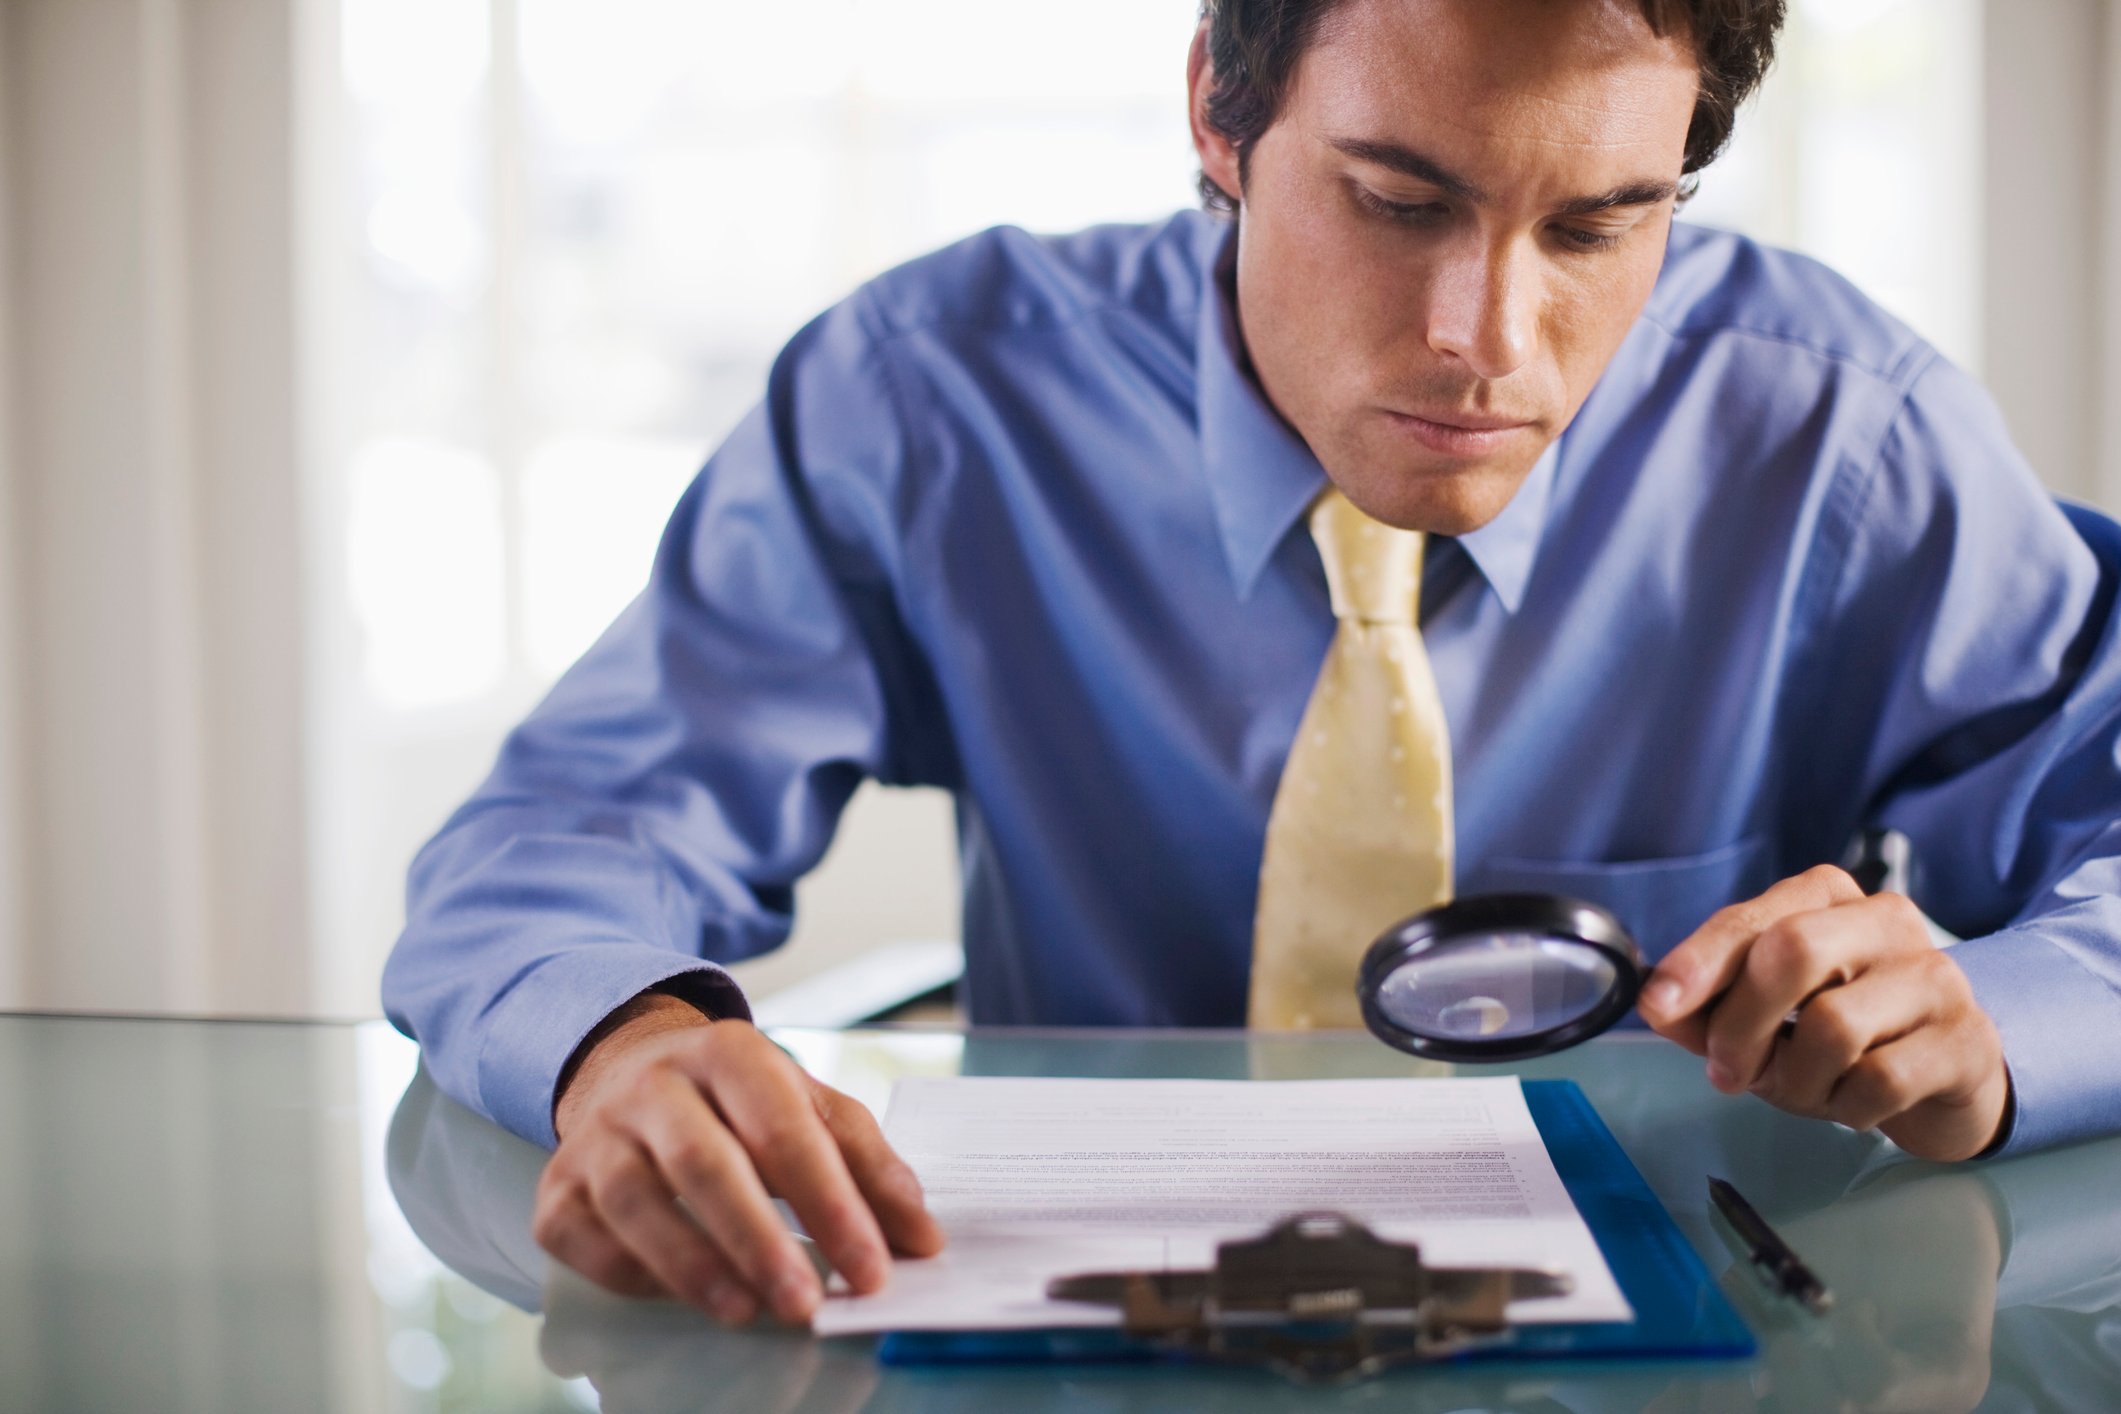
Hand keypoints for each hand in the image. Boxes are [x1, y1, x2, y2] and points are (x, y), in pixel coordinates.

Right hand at [533, 994, 944, 1325]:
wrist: (630, 1074)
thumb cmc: (739, 1105)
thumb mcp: (810, 1108)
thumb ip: (869, 1167)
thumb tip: (922, 1239)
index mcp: (730, 1053)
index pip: (785, 1130)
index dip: (833, 1203)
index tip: (873, 1269)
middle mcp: (654, 1086)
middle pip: (705, 1164)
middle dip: (760, 1241)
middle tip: (806, 1303)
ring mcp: (597, 1136)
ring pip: (638, 1203)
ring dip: (696, 1267)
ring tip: (748, 1311)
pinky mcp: (557, 1190)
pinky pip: (586, 1241)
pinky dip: (636, 1274)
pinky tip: (685, 1295)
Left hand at [1637, 865, 2009, 1160]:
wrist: (1950, 1077)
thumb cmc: (1845, 1038)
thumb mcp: (1765, 1020)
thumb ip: (1707, 1010)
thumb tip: (1659, 1006)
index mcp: (1826, 898)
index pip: (1750, 920)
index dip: (1698, 962)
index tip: (1658, 1004)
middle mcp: (1885, 921)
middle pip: (1792, 952)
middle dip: (1742, 1024)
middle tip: (1727, 1072)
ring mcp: (1934, 977)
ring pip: (1834, 1025)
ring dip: (1799, 1079)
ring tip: (1809, 1090)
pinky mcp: (1965, 1040)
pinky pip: (1881, 1080)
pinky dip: (1849, 1107)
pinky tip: (1855, 1105)